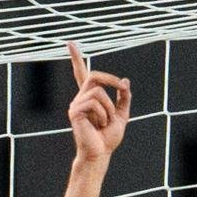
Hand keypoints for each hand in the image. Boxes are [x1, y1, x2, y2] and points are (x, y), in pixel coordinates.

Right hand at [67, 42, 129, 162]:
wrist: (100, 154)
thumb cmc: (108, 138)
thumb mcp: (121, 116)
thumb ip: (123, 99)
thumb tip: (125, 81)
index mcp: (89, 98)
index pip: (81, 74)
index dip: (76, 58)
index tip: (70, 43)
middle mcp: (80, 98)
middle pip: (95, 76)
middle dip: (111, 80)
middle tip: (123, 88)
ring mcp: (76, 104)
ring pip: (98, 91)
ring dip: (109, 107)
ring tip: (106, 122)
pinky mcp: (75, 111)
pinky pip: (95, 102)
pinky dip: (104, 113)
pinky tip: (100, 125)